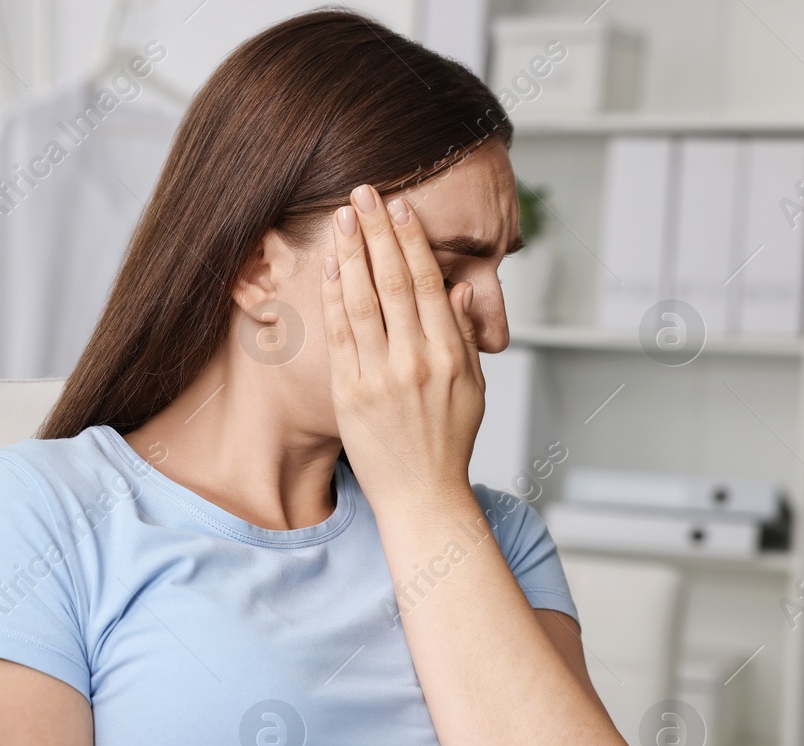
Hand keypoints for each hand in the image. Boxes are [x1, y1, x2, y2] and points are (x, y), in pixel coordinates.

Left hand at [321, 184, 484, 513]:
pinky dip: (333, 296)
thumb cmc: (448, 440)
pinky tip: (330, 266)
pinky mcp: (349, 393)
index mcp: (450, 355)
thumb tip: (462, 289)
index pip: (429, 284)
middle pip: (393, 282)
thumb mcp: (473, 386)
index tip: (400, 208)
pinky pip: (339, 335)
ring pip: (362, 301)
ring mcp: (379, 377)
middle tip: (366, 192)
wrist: (421, 494)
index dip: (412, 242)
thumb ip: (465, 334)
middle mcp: (415, 362)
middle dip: (378, 233)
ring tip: (343, 217)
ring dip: (351, 253)